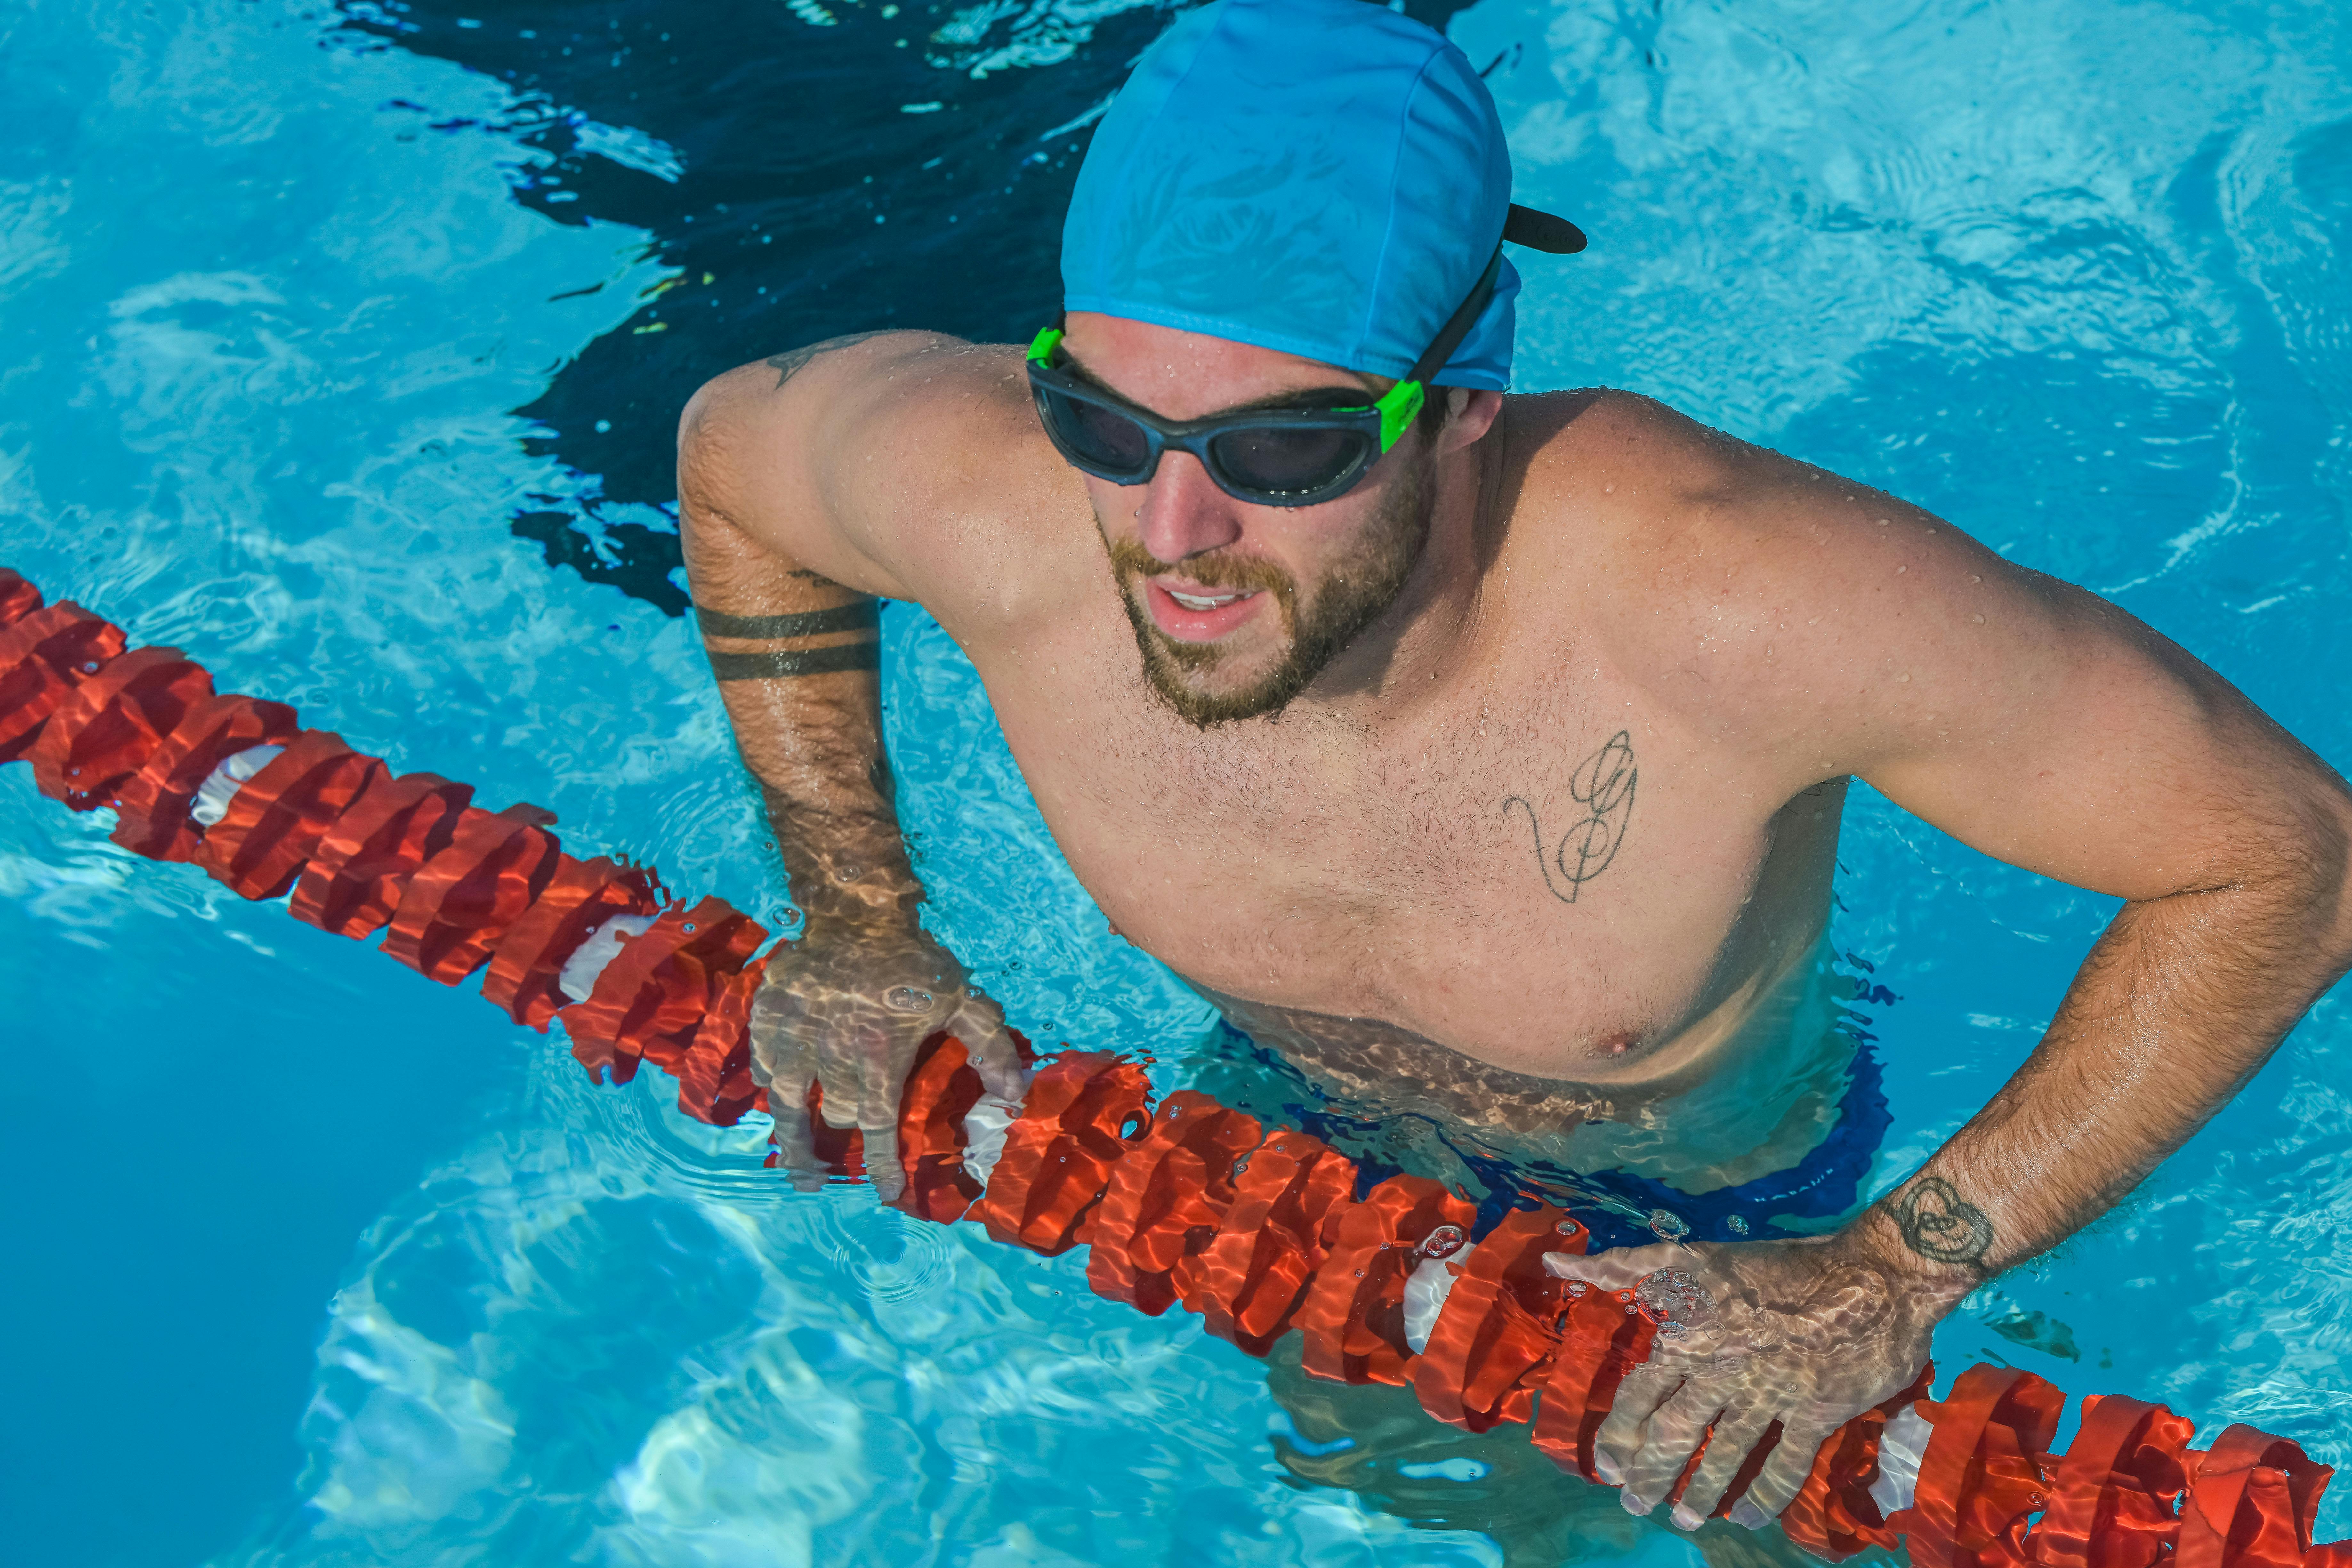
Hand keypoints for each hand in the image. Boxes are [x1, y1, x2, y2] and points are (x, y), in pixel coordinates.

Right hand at [747, 914, 1026, 1200]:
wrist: (855, 912)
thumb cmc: (913, 959)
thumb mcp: (963, 998)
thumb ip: (990, 1048)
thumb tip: (1014, 1096)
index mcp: (879, 1057)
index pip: (878, 1128)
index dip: (882, 1166)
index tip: (886, 1193)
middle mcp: (831, 1056)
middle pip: (838, 1117)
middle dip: (845, 1142)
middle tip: (843, 1162)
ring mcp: (794, 1039)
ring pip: (789, 1106)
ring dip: (794, 1143)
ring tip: (799, 1172)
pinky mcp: (769, 1020)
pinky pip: (766, 1067)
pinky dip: (773, 1088)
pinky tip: (778, 1100)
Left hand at [1542, 1235, 1949, 1529]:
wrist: (1871, 1275)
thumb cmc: (1779, 1263)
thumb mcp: (1694, 1256)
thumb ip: (1625, 1266)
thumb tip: (1555, 1263)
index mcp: (1692, 1334)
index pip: (1641, 1392)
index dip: (1620, 1432)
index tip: (1605, 1464)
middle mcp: (1724, 1369)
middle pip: (1675, 1431)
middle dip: (1650, 1472)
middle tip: (1634, 1503)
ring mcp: (1771, 1394)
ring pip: (1724, 1453)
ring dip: (1700, 1491)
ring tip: (1683, 1519)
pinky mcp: (1816, 1411)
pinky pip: (1784, 1464)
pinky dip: (1765, 1495)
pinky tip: (1750, 1517)